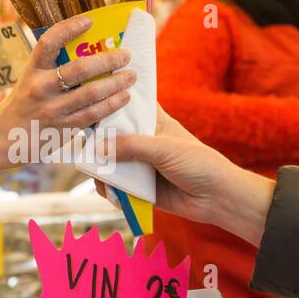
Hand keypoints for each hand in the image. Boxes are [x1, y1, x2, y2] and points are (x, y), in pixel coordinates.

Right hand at [0, 15, 134, 164]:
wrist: (3, 138)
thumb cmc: (24, 103)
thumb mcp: (30, 79)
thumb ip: (52, 67)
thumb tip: (89, 48)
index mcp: (32, 70)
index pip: (48, 42)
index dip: (68, 29)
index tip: (89, 21)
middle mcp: (40, 88)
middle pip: (79, 69)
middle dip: (108, 60)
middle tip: (125, 55)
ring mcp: (52, 110)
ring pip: (91, 93)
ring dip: (116, 83)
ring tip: (130, 76)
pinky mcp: (62, 129)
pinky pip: (92, 114)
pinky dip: (111, 104)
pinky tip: (124, 97)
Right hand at [99, 105, 274, 245]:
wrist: (217, 198)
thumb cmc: (198, 163)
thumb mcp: (164, 149)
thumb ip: (131, 146)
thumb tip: (98, 150)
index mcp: (154, 122)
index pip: (128, 105)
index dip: (110, 101)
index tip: (88, 99)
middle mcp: (144, 141)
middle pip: (112, 136)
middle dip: (96, 142)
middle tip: (81, 145)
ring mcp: (140, 165)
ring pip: (110, 163)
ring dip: (100, 170)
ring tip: (97, 175)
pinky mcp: (139, 187)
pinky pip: (117, 187)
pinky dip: (110, 190)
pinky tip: (109, 192)